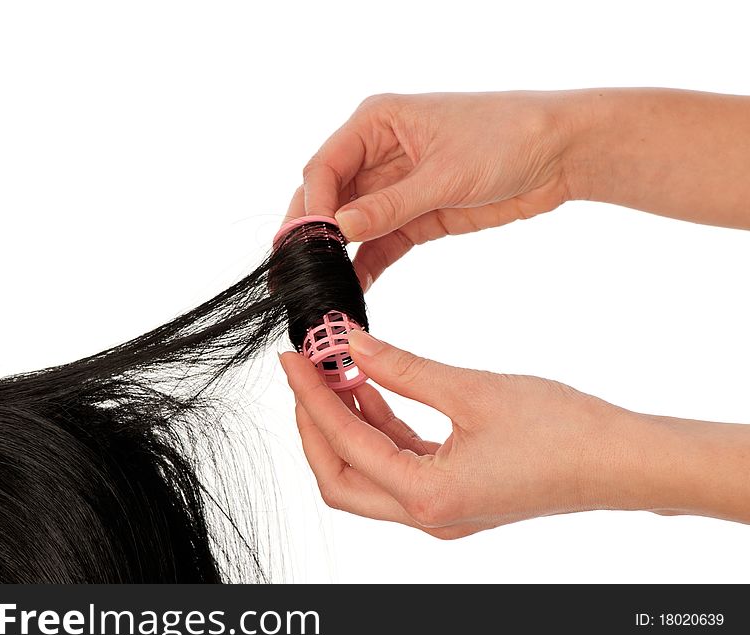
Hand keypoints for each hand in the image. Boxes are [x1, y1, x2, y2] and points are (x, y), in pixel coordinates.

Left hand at [280, 330, 749, 537]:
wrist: (620, 461)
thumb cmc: (561, 431)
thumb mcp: (472, 391)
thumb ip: (403, 368)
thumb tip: (352, 344)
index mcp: (428, 496)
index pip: (345, 445)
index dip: (312, 399)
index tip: (294, 359)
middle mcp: (427, 515)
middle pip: (341, 479)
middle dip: (315, 425)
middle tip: (306, 372)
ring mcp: (440, 510)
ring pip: (366, 475)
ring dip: (345, 424)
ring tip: (336, 371)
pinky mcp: (453, 496)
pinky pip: (397, 465)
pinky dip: (377, 429)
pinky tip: (372, 389)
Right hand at [302, 92, 576, 289]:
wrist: (559, 153)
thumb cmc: (506, 138)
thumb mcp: (445, 173)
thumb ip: (390, 204)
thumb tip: (339, 227)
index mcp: (376, 123)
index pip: (325, 166)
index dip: (312, 205)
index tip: (306, 242)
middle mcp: (377, 152)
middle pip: (330, 197)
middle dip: (314, 233)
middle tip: (299, 271)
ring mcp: (394, 187)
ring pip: (351, 225)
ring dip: (338, 255)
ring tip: (324, 287)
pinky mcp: (414, 215)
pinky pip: (380, 243)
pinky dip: (367, 265)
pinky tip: (355, 288)